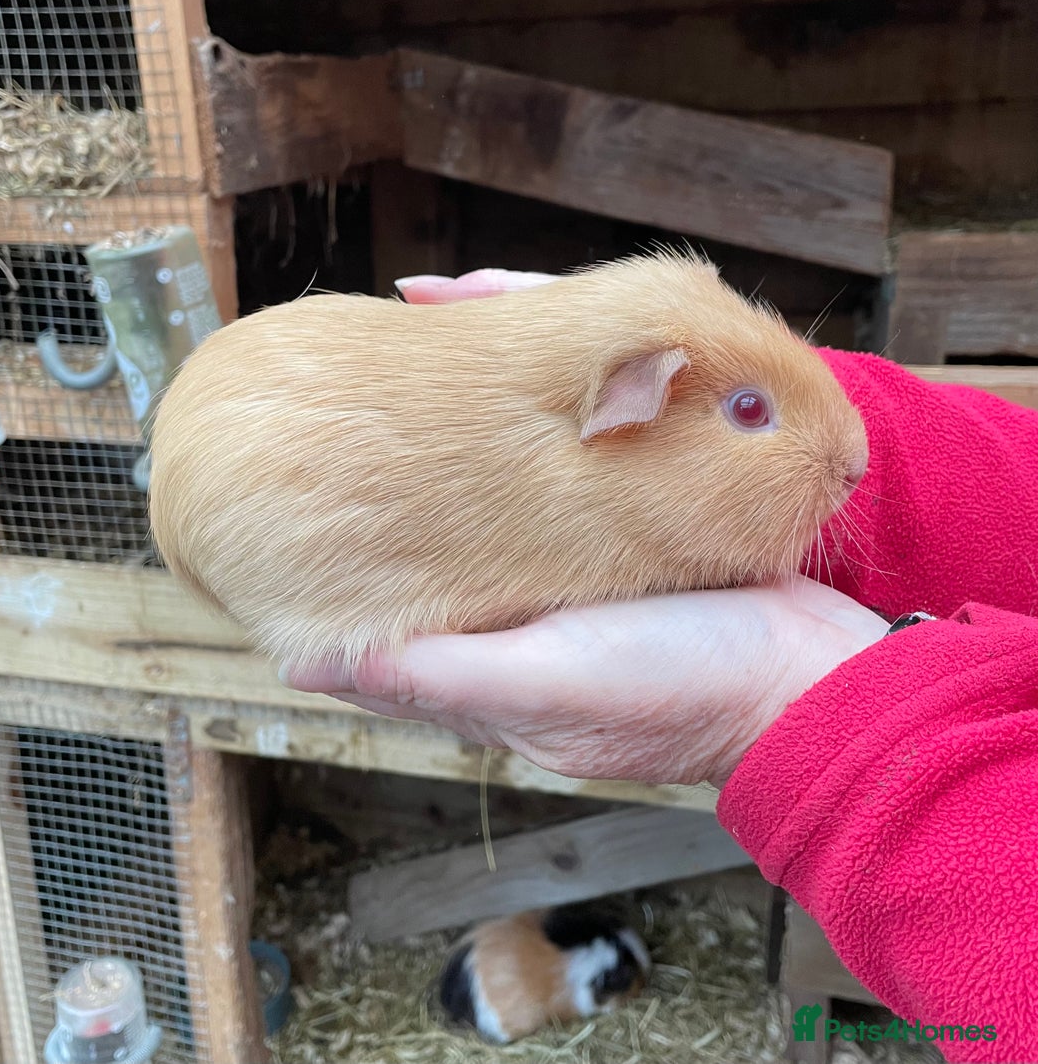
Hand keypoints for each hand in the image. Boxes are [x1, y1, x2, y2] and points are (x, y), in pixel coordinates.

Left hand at [283, 267, 886, 787]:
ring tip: (420, 431)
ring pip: (498, 543)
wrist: (815, 671)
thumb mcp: (550, 684)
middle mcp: (529, 643)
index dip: (350, 593)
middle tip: (355, 456)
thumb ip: (439, 676)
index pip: (397, 642)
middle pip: (444, 581)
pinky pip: (561, 522)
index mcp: (498, 684)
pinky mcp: (626, 562)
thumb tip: (308, 669)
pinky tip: (514, 437)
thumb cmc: (682, 689)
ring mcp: (580, 602)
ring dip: (465, 499)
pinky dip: (533, 488)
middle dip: (402, 531)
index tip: (304, 532)